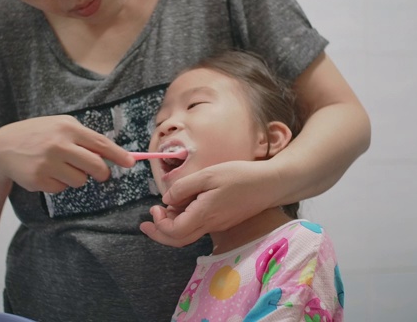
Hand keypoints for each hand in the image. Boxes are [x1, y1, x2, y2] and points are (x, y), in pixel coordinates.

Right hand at [0, 115, 134, 192]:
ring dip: (76, 178)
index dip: (118, 155)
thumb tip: (111, 155)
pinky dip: (58, 184)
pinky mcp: (39, 179)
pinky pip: (62, 188)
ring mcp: (48, 163)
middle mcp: (59, 144)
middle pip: (96, 166)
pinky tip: (46, 173)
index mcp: (68, 127)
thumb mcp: (60, 127)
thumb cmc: (39, 136)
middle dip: (102, 173)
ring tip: (61, 167)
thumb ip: (84, 139)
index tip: (130, 163)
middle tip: (100, 174)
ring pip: (80, 180)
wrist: (2, 148)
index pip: (100, 143)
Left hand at [140, 160, 277, 246]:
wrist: (270, 183)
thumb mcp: (207, 175)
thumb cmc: (240, 176)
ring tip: (164, 208)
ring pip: (188, 234)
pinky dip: (185, 220)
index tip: (155, 208)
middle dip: (159, 233)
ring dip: (172, 225)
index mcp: (204, 215)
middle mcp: (210, 225)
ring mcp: (218, 224)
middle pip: (179, 240)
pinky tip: (183, 205)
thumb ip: (184, 188)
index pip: (174, 232)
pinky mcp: (223, 220)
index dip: (159, 224)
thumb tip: (167, 200)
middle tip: (146, 221)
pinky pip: (199, 226)